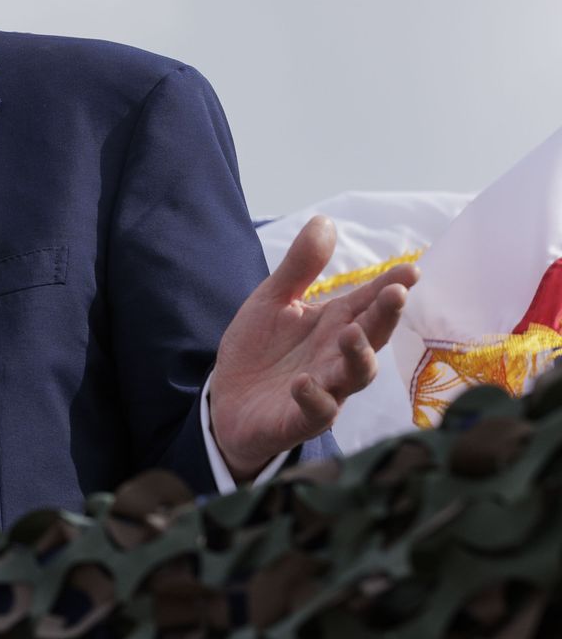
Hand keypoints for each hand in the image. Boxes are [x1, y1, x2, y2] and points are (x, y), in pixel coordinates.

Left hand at [208, 215, 417, 479]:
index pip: (370, 302)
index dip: (392, 286)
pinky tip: (303, 382)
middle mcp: (338, 356)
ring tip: (350, 333)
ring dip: (358, 355)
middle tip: (395, 294)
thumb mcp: (273, 301)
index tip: (411, 270)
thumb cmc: (260, 350)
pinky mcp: (300, 418)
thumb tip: (325, 220)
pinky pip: (316, 411)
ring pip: (355, 375)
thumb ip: (300, 267)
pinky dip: (314, 397)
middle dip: (386, 315)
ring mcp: (326, 389)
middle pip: (372, 335)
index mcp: (335, 324)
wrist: (228, 402)